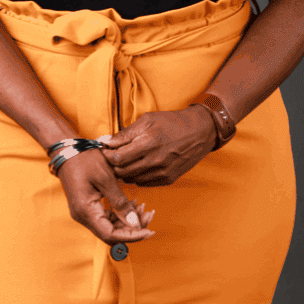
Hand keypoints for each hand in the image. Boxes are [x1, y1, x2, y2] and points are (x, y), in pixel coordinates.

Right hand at [57, 147, 156, 245]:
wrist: (67, 150)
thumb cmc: (84, 159)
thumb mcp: (106, 178)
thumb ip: (120, 202)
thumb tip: (135, 223)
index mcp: (85, 210)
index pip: (110, 235)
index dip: (131, 236)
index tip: (148, 231)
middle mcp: (82, 216)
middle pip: (111, 233)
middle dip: (132, 228)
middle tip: (149, 216)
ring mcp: (83, 212)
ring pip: (109, 226)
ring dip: (127, 221)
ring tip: (143, 208)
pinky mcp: (87, 207)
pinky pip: (105, 217)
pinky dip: (119, 213)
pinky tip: (132, 203)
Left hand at [100, 106, 216, 186]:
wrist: (199, 132)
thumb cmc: (171, 122)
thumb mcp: (147, 120)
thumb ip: (125, 133)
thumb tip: (105, 141)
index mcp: (149, 143)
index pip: (118, 158)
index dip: (108, 155)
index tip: (105, 150)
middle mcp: (155, 161)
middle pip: (122, 171)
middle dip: (113, 164)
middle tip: (112, 156)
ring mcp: (162, 172)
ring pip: (131, 179)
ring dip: (124, 171)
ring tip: (125, 159)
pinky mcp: (168, 179)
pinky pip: (143, 182)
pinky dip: (136, 175)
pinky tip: (138, 165)